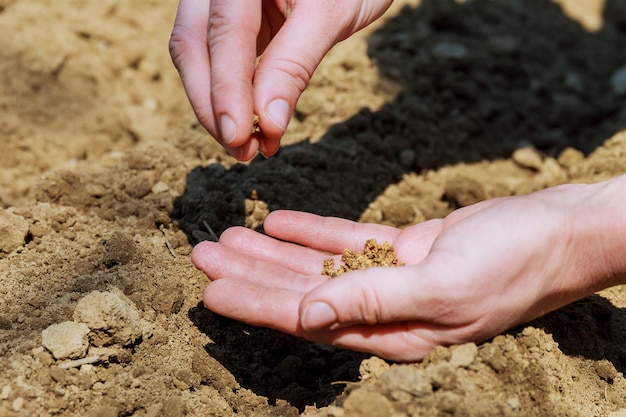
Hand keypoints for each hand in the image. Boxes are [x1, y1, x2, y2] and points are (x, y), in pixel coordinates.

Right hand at [169, 0, 392, 160]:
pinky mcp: (230, 20)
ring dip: (217, 105)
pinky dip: (230, 94)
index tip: (239, 136)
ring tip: (248, 145)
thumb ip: (294, 64)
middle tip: (242, 151)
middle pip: (193, 44)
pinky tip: (250, 122)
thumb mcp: (330, 16)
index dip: (227, 89)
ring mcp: (219, 0)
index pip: (224, 32)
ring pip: (196, 54)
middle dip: (213, 105)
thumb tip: (268, 124)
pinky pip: (216, 58)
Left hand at [191, 181, 622, 361]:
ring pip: (317, 265)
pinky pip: (346, 241)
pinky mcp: (403, 249)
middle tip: (202, 255)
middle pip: (302, 292)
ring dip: (272, 251)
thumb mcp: (441, 290)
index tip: (212, 289)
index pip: (308, 321)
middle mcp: (384, 311)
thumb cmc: (510, 267)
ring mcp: (392, 278)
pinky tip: (278, 223)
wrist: (555, 234)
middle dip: (251, 275)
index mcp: (392, 333)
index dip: (257, 305)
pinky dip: (312, 232)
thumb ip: (374, 301)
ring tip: (227, 236)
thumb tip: (310, 315)